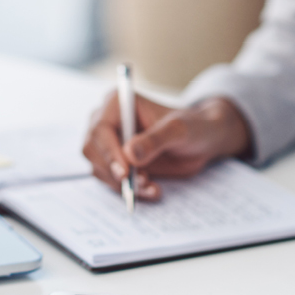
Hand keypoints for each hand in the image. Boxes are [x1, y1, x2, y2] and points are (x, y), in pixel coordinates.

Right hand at [82, 93, 251, 198]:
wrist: (202, 141)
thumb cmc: (193, 127)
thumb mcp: (179, 130)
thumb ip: (156, 139)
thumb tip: (130, 153)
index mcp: (118, 103)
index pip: (99, 129)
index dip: (108, 152)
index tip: (125, 172)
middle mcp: (108, 122)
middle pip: (92, 150)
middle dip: (114, 171)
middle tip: (139, 183)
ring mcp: (110, 144)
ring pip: (100, 169)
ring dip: (123, 184)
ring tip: (151, 187)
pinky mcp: (117, 163)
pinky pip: (112, 181)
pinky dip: (129, 190)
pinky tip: (152, 190)